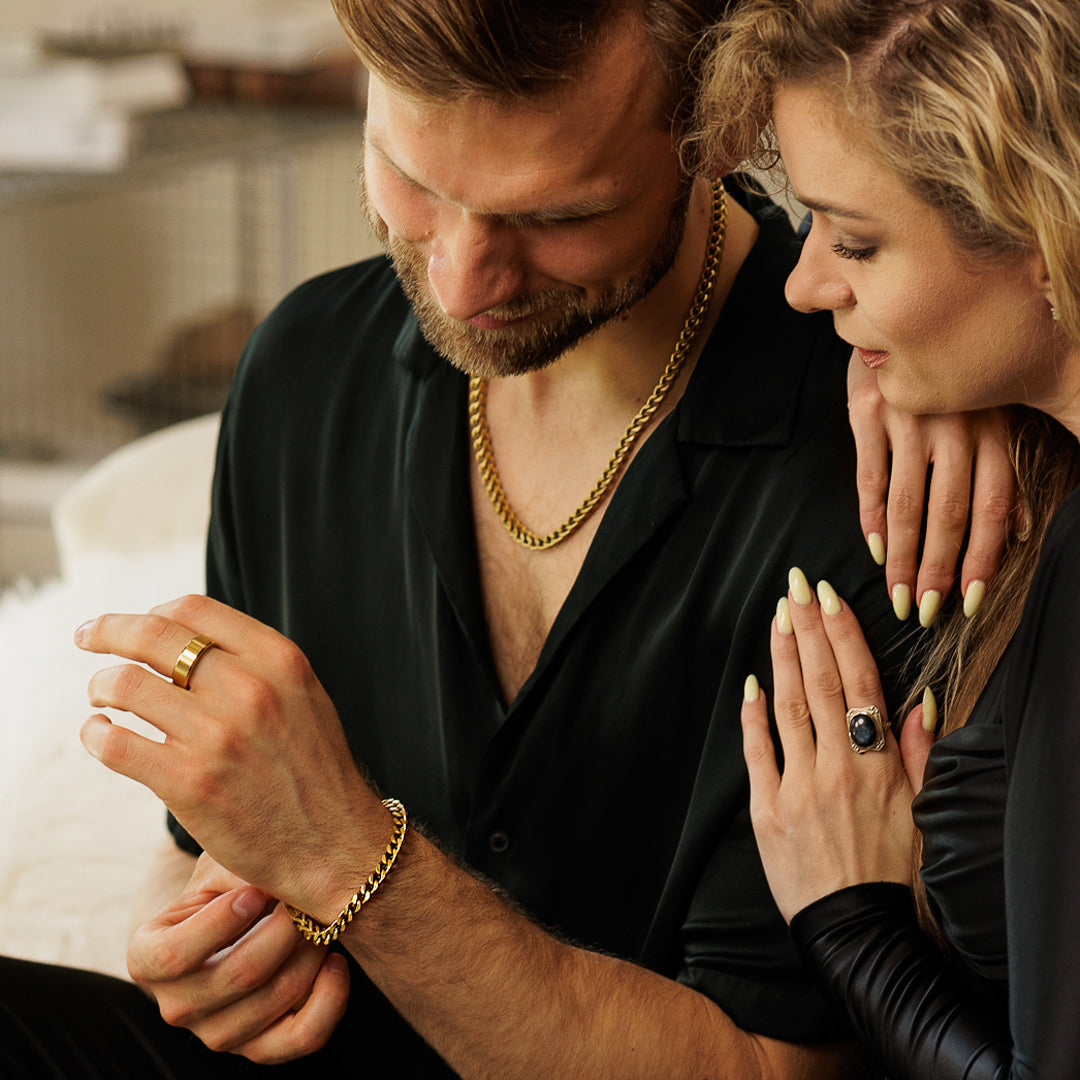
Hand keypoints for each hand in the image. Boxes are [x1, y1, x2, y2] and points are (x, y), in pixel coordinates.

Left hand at [75, 594, 390, 916]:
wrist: (335, 843)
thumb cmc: (314, 769)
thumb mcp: (303, 696)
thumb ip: (255, 664)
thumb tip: (186, 639)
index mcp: (279, 660)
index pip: (193, 610)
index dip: (151, 612)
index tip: (131, 624)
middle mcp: (249, 689)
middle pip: (154, 637)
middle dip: (108, 631)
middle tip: (87, 636)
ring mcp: (217, 736)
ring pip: (126, 685)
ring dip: (102, 686)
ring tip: (102, 698)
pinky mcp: (189, 784)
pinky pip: (116, 744)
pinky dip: (95, 733)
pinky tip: (100, 734)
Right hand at [129, 853, 349, 1063]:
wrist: (240, 918)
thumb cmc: (226, 886)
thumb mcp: (218, 868)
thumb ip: (235, 868)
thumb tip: (269, 878)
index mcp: (148, 959)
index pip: (174, 955)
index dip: (219, 924)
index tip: (256, 892)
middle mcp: (176, 1006)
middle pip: (238, 975)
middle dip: (283, 930)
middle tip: (303, 900)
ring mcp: (217, 1034)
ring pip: (274, 1001)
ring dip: (309, 955)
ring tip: (320, 922)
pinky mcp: (259, 1048)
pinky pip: (301, 1037)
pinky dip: (329, 1000)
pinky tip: (336, 962)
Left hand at [741, 569, 914, 921]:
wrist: (859, 933)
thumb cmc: (896, 873)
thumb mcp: (924, 812)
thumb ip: (920, 753)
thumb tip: (921, 701)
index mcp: (878, 765)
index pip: (858, 683)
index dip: (842, 635)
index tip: (829, 597)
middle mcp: (836, 768)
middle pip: (818, 682)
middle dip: (808, 628)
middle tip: (795, 585)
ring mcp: (797, 787)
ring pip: (787, 707)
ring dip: (781, 656)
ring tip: (778, 615)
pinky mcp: (766, 811)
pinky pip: (757, 752)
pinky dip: (752, 715)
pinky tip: (750, 683)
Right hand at [847, 355, 1015, 623]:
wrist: (907, 315)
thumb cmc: (957, 375)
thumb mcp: (995, 415)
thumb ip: (1005, 472)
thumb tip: (1022, 531)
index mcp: (993, 431)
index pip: (991, 508)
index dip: (982, 560)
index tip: (969, 602)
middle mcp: (956, 428)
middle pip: (948, 514)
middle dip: (935, 569)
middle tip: (923, 612)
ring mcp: (910, 420)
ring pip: (907, 503)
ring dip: (901, 554)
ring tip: (896, 592)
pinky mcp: (869, 411)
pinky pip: (870, 475)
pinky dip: (870, 516)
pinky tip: (873, 547)